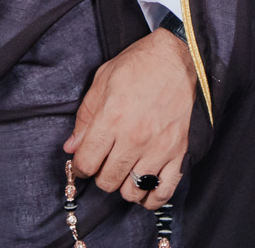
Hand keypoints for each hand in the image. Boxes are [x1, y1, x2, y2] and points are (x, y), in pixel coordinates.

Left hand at [64, 26, 196, 209]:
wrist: (182, 56)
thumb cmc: (140, 64)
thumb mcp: (103, 80)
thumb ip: (85, 116)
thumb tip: (72, 146)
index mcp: (112, 118)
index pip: (86, 163)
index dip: (80, 166)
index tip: (84, 161)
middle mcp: (134, 138)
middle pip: (107, 181)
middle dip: (100, 175)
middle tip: (105, 163)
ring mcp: (158, 148)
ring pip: (132, 190)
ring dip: (124, 185)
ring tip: (125, 171)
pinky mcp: (179, 152)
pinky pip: (163, 191)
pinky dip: (151, 198)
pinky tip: (144, 188)